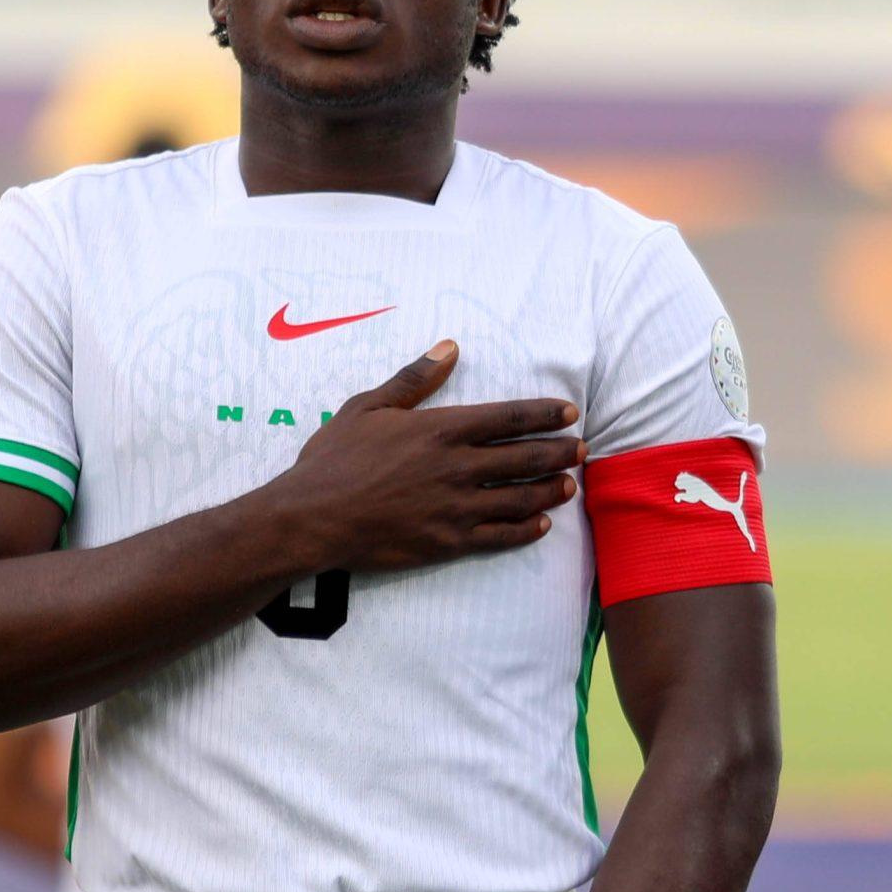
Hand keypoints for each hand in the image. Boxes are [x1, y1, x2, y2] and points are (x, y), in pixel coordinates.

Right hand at [267, 340, 582, 571]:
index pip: (509, 416)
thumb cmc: (334, 459)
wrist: (309, 518)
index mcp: (442, 429)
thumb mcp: (368, 407)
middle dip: (560, 451)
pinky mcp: (448, 543)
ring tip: (570, 484)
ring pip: (520, 498)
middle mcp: (458, 467)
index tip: (569, 413)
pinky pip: (499, 537)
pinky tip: (540, 525)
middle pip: (526, 457)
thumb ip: (413, 379)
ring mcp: (456, 508)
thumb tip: (449, 347)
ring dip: (550, 490)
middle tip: (582, 448)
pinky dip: (525, 530)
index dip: (545, 414)